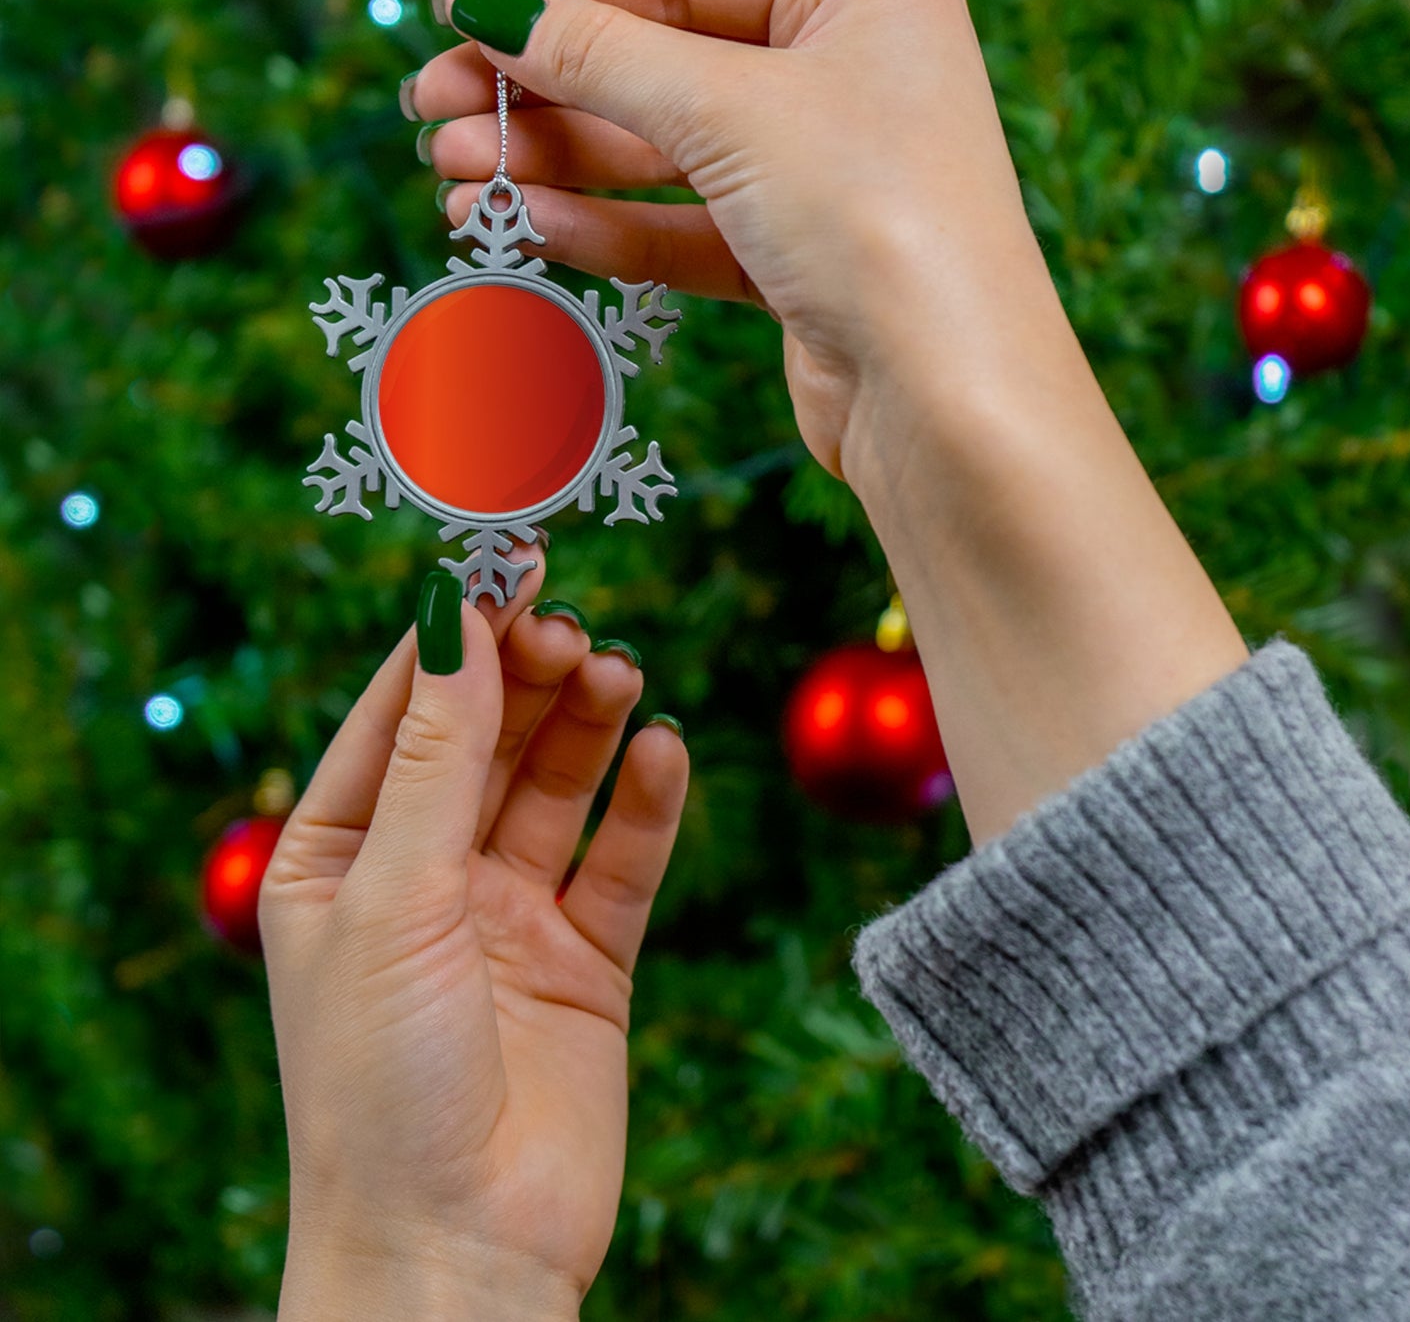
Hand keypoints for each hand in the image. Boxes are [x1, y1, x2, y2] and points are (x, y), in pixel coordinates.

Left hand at [259, 553, 687, 1315]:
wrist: (458, 1253)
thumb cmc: (380, 1083)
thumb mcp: (393, 896)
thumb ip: (437, 756)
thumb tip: (455, 614)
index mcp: (340, 856)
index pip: (400, 713)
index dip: (453, 635)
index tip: (504, 561)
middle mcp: (424, 876)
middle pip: (486, 738)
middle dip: (527, 677)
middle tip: (572, 629)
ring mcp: (508, 916)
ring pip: (557, 787)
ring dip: (588, 726)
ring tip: (618, 675)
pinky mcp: (586, 959)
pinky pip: (622, 861)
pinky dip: (646, 805)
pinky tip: (664, 754)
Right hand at [411, 0, 1056, 481]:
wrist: (948, 403)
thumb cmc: (875, 220)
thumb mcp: (728, 110)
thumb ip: (601, 56)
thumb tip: (490, 8)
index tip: (455, 11)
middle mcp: (846, 75)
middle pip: (660, 65)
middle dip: (543, 91)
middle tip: (432, 112)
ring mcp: (822, 174)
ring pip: (663, 155)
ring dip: (557, 166)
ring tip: (454, 180)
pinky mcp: (798, 263)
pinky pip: (684, 230)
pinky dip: (607, 228)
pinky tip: (527, 227)